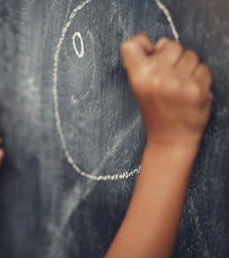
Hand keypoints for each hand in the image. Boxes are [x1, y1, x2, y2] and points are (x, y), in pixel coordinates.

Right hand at [121, 34, 212, 149]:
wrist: (170, 138)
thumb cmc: (157, 111)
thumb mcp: (142, 87)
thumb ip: (149, 63)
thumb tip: (164, 42)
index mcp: (138, 76)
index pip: (131, 44)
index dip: (142, 42)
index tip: (150, 52)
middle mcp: (156, 77)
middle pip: (172, 45)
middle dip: (175, 57)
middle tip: (169, 78)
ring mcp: (177, 82)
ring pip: (191, 55)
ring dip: (190, 68)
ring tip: (181, 86)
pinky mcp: (196, 89)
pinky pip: (204, 69)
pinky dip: (201, 78)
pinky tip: (191, 92)